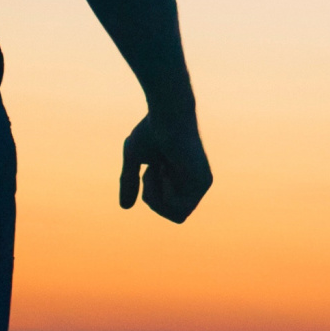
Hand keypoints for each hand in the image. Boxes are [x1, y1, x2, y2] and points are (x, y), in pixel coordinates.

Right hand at [117, 109, 210, 223]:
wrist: (167, 113)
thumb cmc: (152, 130)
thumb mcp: (133, 158)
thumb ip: (130, 181)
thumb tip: (125, 208)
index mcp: (182, 180)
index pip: (167, 208)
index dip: (151, 195)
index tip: (150, 169)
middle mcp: (195, 185)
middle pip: (175, 217)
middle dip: (154, 200)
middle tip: (152, 171)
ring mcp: (201, 184)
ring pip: (178, 216)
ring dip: (158, 196)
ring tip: (158, 168)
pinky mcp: (204, 182)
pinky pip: (181, 209)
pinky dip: (167, 195)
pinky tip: (166, 170)